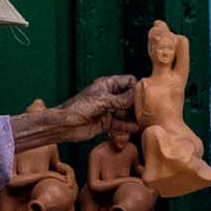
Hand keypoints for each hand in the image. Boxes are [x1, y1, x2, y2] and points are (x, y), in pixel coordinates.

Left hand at [17, 74, 135, 149]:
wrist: (65, 125)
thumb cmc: (78, 107)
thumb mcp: (102, 101)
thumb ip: (121, 99)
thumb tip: (137, 95)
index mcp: (108, 85)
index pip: (128, 82)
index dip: (136, 88)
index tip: (143, 96)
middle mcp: (110, 96)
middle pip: (130, 98)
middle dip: (137, 105)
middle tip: (145, 111)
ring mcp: (109, 110)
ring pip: (127, 112)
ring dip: (134, 117)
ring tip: (142, 121)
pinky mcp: (107, 123)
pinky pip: (121, 124)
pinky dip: (128, 127)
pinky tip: (134, 129)